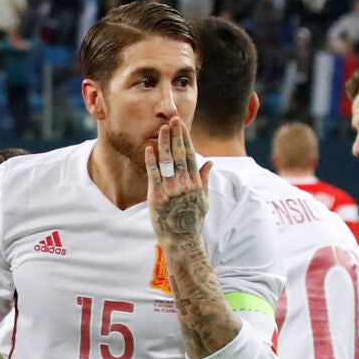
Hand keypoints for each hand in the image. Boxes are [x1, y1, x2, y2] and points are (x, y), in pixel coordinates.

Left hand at [145, 118, 210, 243]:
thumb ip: (205, 180)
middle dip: (176, 135)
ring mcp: (170, 189)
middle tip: (173, 119)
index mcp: (195, 183)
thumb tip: (209, 162)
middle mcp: (184, 184)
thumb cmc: (192, 221)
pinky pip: (154, 175)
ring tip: (162, 128)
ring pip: (167, 161)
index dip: (185, 139)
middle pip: (179, 154)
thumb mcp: (203, 200)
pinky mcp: (157, 196)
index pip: (190, 155)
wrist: (181, 240)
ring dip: (164, 143)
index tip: (182, 125)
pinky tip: (149, 148)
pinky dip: (151, 161)